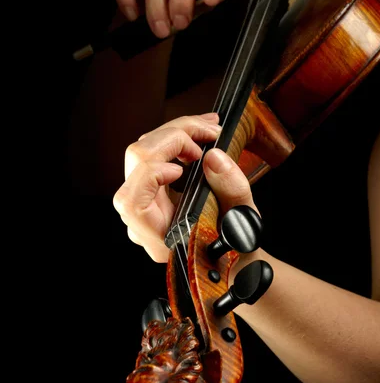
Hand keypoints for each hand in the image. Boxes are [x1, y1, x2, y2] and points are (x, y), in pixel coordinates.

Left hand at [113, 112, 257, 262]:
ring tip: (207, 128)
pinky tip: (197, 135)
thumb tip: (213, 156)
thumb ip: (232, 190)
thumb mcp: (244, 220)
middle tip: (209, 132)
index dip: (149, 176)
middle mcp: (145, 221)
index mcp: (161, 237)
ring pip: (142, 155)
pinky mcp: (150, 190)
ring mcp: (144, 203)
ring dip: (175, 133)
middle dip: (173, 137)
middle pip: (137, 165)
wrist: (232, 254)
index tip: (181, 169)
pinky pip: (151, 157)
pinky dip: (174, 140)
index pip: (132, 203)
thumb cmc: (237, 245)